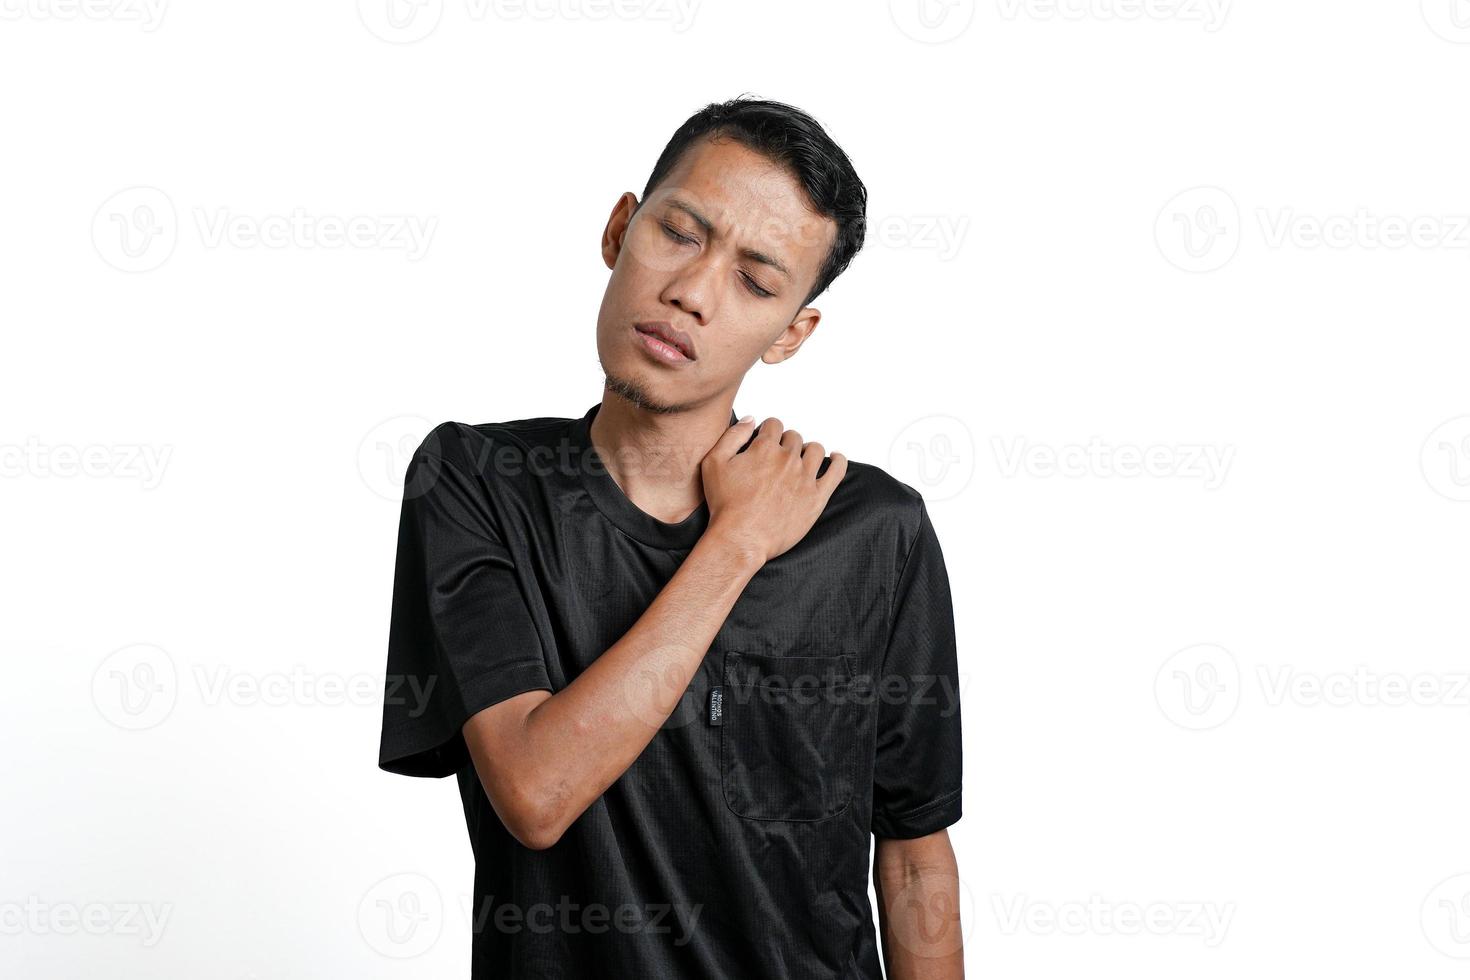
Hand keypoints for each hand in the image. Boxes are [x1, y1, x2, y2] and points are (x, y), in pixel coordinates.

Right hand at [700, 416, 846, 564]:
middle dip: (785, 443)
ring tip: (801, 459)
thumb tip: (751, 420)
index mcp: (764, 448)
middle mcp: (787, 459)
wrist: (740, 539)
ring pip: (815, 450)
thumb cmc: (725, 505)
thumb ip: (732, 435)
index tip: (766, 439)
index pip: (774, 425)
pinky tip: (836, 458)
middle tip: (778, 457)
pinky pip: (837, 472)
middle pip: (794, 437)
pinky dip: (839, 461)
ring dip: (807, 450)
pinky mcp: (816, 497)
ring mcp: (805, 478)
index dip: (768, 430)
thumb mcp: (714, 463)